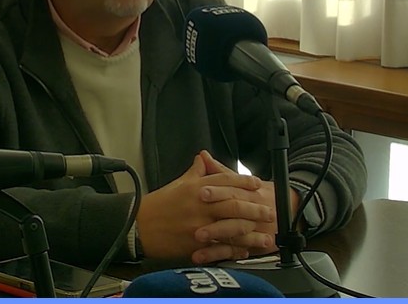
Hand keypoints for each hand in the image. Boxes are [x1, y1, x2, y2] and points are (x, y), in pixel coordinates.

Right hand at [136, 152, 275, 262]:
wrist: (139, 227)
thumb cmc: (158, 206)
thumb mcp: (178, 184)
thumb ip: (195, 172)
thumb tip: (204, 158)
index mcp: (196, 188)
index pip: (225, 181)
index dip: (244, 182)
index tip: (258, 184)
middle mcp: (200, 205)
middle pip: (233, 205)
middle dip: (254, 208)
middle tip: (268, 210)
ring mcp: (198, 226)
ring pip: (231, 228)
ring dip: (250, 232)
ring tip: (264, 235)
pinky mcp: (195, 244)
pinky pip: (220, 247)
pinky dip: (234, 250)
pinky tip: (245, 251)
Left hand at [190, 151, 299, 262]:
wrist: (292, 212)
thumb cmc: (264, 195)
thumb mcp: (245, 182)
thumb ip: (221, 171)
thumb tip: (203, 156)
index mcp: (249, 192)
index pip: (233, 189)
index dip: (217, 190)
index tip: (200, 191)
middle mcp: (252, 210)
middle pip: (234, 211)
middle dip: (215, 213)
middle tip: (195, 215)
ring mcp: (253, 229)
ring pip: (235, 232)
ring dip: (216, 235)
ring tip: (197, 237)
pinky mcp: (251, 245)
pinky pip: (234, 251)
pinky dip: (218, 254)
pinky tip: (202, 255)